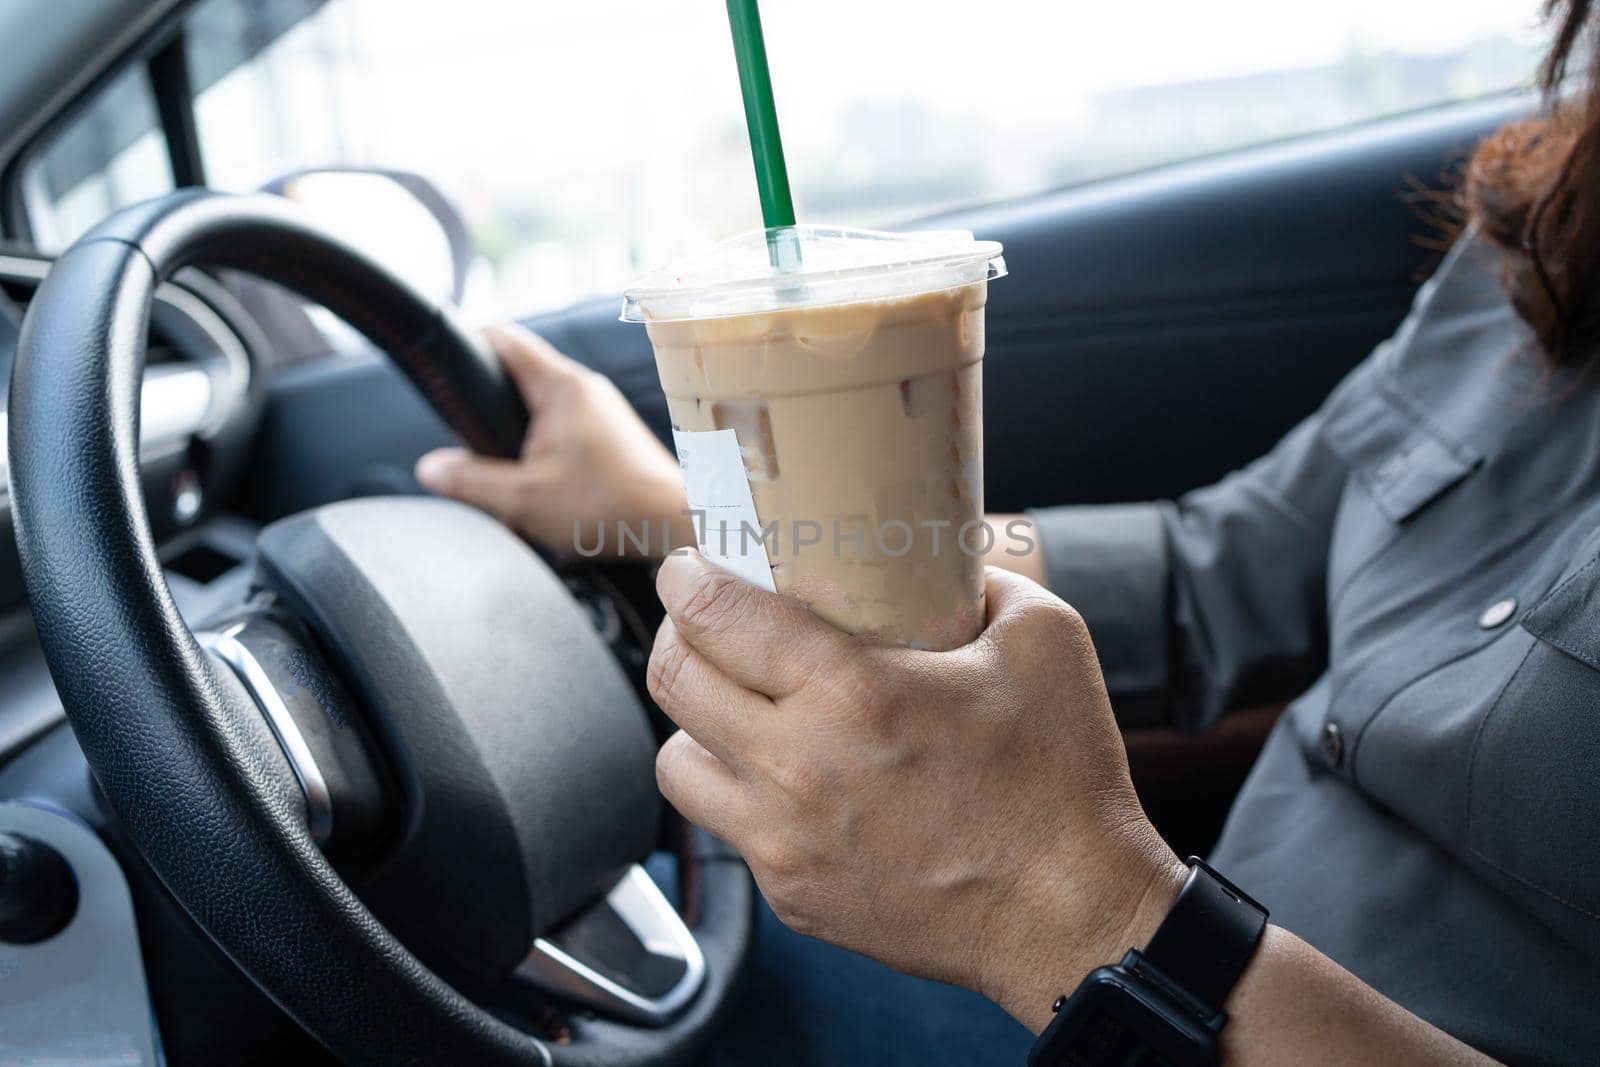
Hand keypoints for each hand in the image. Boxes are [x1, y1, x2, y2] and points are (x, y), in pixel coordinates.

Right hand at [415, 323, 690, 556]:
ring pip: (542, 408)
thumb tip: (431, 468)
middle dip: (490, 408)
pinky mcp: (613, 435)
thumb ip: (470, 481)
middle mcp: (584, 388)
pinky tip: (543, 486)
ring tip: (511, 472)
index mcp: (560, 386)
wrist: (673, 524)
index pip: (503, 338)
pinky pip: (565, 429)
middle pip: (518, 376)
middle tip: (474, 443)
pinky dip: (546, 451)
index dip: (467, 345)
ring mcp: (602, 410)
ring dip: (520, 436)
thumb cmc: (609, 506)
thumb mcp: (523, 498)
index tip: (446, 371)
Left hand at [647, 553, 1185, 1030]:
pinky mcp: (792, 895)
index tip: (690, 569)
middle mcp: (798, 768)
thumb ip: (983, 579)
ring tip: (739, 707)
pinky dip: (744, 794)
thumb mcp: (1043, 638)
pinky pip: (729, 829)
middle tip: (703, 622)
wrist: (1071, 916)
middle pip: (673, 680)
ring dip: (697, 724)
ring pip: (676, 763)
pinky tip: (792, 779)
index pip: (713, 615)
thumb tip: (940, 557)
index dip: (686, 579)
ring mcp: (785, 842)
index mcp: (851, 693)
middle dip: (677, 635)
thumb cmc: (1062, 776)